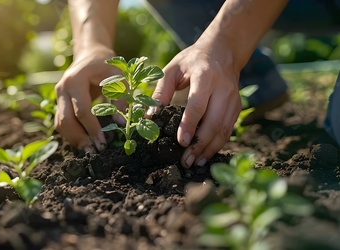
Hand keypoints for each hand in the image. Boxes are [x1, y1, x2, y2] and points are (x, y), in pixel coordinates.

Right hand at [54, 47, 121, 152]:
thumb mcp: (118, 75)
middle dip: (80, 138)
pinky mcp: (59, 103)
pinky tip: (84, 142)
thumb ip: (121, 98)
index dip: (92, 128)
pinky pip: (62, 122)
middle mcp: (62, 89)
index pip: (82, 110)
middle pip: (65, 120)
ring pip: (60, 124)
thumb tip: (121, 124)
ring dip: (74, 139)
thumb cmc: (106, 64)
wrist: (90, 55)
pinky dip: (72, 134)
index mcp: (75, 80)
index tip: (103, 143)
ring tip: (90, 150)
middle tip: (95, 151)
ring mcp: (58, 97)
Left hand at [151, 42, 241, 167]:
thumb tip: (150, 116)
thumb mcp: (172, 69)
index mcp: (205, 77)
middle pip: (214, 122)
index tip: (181, 142)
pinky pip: (229, 129)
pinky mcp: (236, 107)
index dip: (189, 125)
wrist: (223, 50)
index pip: (198, 105)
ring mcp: (232, 99)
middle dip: (199, 144)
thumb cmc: (192, 60)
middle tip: (186, 161)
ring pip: (224, 129)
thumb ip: (161, 91)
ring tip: (195, 163)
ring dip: (210, 149)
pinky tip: (206, 155)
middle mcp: (223, 89)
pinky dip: (218, 144)